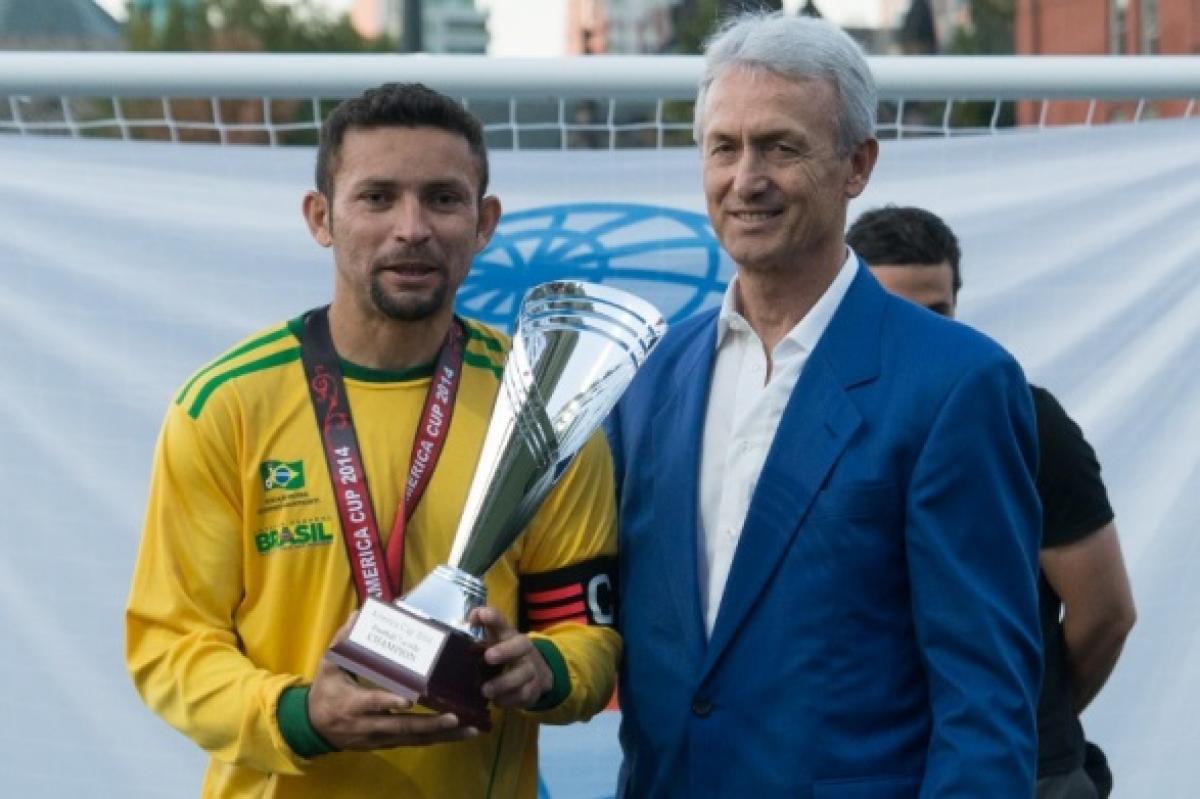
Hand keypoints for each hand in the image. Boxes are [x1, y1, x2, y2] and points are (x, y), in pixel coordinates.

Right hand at [308, 613, 478, 750]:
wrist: (313, 728)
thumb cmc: (324, 692)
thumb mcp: (329, 665)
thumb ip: (344, 641)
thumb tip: (362, 613)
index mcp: (350, 704)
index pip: (370, 703)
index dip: (388, 702)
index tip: (408, 700)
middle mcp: (366, 725)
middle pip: (401, 728)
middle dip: (430, 724)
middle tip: (456, 717)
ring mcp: (378, 738)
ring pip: (412, 739)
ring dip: (442, 736)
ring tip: (470, 729)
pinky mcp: (386, 744)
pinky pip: (413, 743)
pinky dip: (436, 739)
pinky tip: (459, 734)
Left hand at [471, 606, 553, 708]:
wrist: (536, 674)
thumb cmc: (504, 654)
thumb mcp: (493, 641)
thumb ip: (480, 631)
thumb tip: (467, 621)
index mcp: (508, 635)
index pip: (501, 622)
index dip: (492, 617)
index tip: (480, 615)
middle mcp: (522, 649)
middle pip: (520, 645)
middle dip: (505, 650)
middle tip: (488, 657)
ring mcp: (530, 669)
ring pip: (522, 673)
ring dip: (504, 682)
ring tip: (485, 690)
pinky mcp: (532, 689)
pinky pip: (523, 695)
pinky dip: (509, 699)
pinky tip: (497, 701)